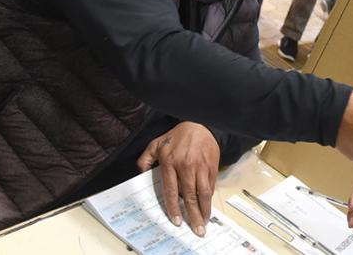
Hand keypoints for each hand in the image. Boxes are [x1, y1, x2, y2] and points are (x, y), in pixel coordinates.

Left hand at [137, 122, 219, 236]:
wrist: (200, 124)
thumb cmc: (177, 136)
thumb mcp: (156, 144)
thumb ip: (145, 160)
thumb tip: (140, 175)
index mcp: (170, 162)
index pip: (171, 191)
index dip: (174, 208)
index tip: (177, 221)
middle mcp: (186, 166)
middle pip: (190, 196)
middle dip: (193, 215)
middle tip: (196, 228)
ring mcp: (201, 166)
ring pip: (204, 192)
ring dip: (204, 209)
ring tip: (204, 221)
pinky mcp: (212, 165)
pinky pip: (211, 185)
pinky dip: (210, 197)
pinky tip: (208, 206)